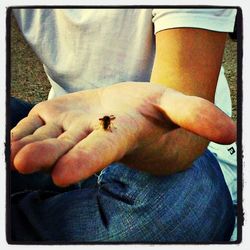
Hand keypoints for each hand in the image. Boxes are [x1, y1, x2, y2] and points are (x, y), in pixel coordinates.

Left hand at [11, 82, 235, 185]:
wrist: (127, 112)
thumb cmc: (155, 113)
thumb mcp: (176, 106)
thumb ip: (197, 116)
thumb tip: (231, 132)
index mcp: (120, 136)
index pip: (104, 151)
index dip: (88, 161)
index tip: (65, 176)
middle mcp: (91, 138)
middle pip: (68, 148)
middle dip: (46, 156)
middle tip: (22, 163)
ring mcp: (69, 129)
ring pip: (44, 139)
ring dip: (26, 146)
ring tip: (11, 154)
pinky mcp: (53, 118)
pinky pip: (33, 126)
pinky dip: (19, 131)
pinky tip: (8, 136)